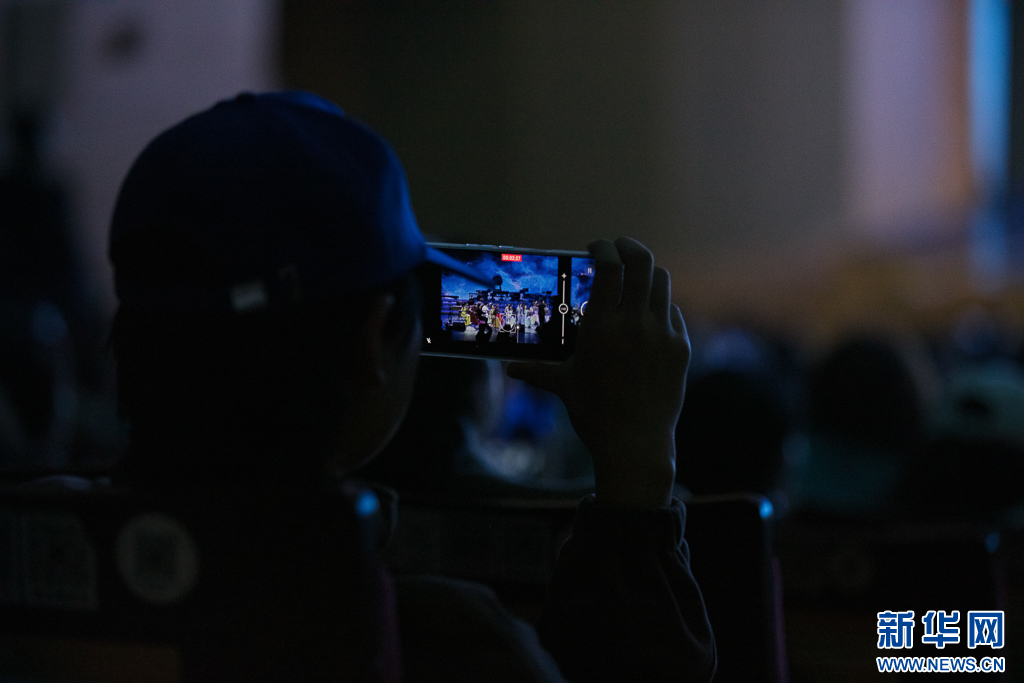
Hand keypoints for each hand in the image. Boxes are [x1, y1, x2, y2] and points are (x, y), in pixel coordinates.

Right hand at [508, 238, 689, 507]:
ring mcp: (662, 333)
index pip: (609, 266)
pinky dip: (660, 307)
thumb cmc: (593, 413)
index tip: (596, 247)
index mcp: (603, 325)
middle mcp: (635, 322)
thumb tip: (510, 370)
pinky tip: (649, 318)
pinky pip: (673, 314)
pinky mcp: (680, 347)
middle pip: (643, 262)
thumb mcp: (563, 385)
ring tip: (636, 278)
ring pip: (662, 283)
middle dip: (629, 248)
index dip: (604, 248)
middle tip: (619, 249)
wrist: (634, 443)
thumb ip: (537, 371)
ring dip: (647, 274)